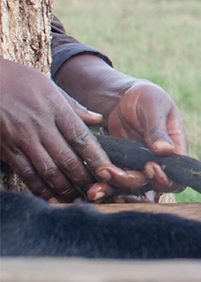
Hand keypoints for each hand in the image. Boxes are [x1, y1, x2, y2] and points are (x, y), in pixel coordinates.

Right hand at [0, 59, 144, 201]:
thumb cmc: (19, 82)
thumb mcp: (49, 87)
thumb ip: (74, 107)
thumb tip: (97, 120)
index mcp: (55, 109)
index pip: (81, 138)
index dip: (96, 158)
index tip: (109, 172)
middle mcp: (40, 126)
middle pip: (67, 158)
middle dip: (84, 179)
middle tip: (97, 192)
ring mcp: (21, 138)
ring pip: (47, 170)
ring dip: (64, 188)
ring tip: (77, 199)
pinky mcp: (5, 148)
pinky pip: (25, 172)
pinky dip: (39, 188)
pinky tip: (50, 197)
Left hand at [103, 80, 189, 193]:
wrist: (125, 98)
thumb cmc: (147, 97)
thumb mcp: (154, 108)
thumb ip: (157, 129)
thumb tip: (165, 150)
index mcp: (175, 150)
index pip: (176, 178)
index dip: (165, 179)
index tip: (150, 167)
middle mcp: (160, 164)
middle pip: (150, 186)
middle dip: (130, 182)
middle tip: (110, 171)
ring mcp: (140, 168)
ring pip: (130, 188)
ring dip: (114, 189)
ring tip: (96, 185)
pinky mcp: (122, 167)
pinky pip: (115, 183)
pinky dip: (105, 186)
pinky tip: (92, 188)